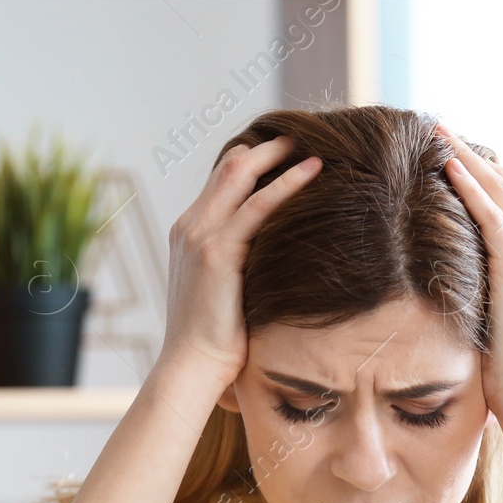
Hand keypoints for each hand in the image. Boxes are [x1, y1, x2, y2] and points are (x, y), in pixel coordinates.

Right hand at [155, 135, 322, 389]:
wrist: (192, 367)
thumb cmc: (216, 340)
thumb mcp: (227, 291)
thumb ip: (243, 265)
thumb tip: (277, 258)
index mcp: (189, 233)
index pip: (221, 181)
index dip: (254, 161)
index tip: (288, 153)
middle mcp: (191, 226)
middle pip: (230, 166)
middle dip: (268, 146)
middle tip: (304, 135)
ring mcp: (201, 236)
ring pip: (242, 174)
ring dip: (280, 155)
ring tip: (313, 142)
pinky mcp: (218, 252)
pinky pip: (258, 206)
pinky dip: (287, 184)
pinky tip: (313, 172)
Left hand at [434, 123, 502, 417]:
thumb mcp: (489, 314)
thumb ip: (477, 287)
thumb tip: (445, 277)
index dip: (478, 168)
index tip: (446, 147)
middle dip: (470, 152)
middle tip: (437, 126)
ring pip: (500, 190)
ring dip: (467, 157)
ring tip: (437, 131)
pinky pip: (494, 217)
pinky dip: (471, 188)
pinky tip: (448, 166)